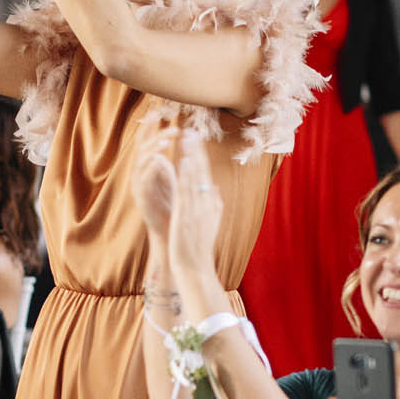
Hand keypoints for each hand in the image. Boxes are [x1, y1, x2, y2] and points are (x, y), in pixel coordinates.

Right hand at [130, 121, 178, 247]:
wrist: (169, 232)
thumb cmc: (171, 206)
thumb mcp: (169, 182)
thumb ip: (166, 167)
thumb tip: (170, 151)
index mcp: (146, 169)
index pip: (146, 142)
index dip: (150, 127)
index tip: (157, 110)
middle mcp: (139, 175)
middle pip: (142, 147)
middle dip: (151, 132)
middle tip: (164, 121)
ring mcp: (138, 185)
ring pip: (142, 160)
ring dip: (153, 147)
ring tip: (165, 139)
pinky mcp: (141, 196)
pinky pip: (144, 177)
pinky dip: (151, 165)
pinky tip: (160, 157)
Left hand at [165, 127, 223, 279]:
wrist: (195, 268)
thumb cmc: (199, 248)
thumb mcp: (211, 223)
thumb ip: (214, 204)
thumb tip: (214, 189)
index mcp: (209, 204)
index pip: (205, 175)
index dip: (200, 158)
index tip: (196, 141)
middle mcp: (205, 203)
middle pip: (202, 172)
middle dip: (197, 151)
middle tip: (193, 130)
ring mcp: (197, 208)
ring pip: (195, 177)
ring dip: (192, 156)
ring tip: (188, 138)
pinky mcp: (187, 215)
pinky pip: (187, 191)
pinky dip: (187, 175)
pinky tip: (185, 161)